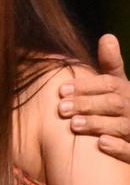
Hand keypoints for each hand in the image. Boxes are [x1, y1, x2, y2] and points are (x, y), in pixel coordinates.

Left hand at [58, 34, 129, 162]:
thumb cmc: (123, 109)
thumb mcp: (119, 87)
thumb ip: (111, 65)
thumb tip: (107, 36)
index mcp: (128, 92)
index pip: (110, 84)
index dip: (87, 86)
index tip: (61, 90)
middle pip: (114, 103)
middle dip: (88, 104)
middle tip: (62, 108)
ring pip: (122, 126)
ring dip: (98, 124)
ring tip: (74, 125)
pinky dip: (118, 147)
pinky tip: (101, 144)